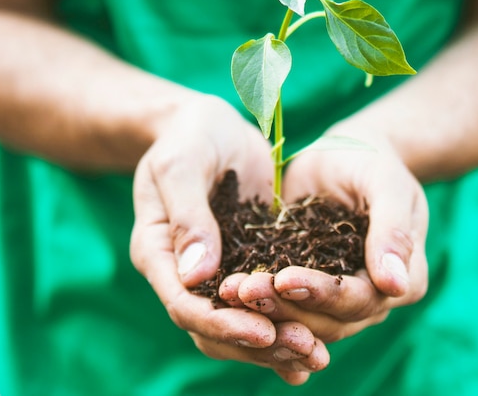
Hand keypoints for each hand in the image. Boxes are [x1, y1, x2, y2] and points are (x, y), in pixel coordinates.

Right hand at [129, 93, 328, 383]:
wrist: (206, 124)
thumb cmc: (187, 136)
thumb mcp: (182, 165)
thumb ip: (187, 215)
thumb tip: (197, 276)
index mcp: (159, 250)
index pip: (183, 304)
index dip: (222, 323)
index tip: (264, 331)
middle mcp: (185, 270)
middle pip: (213, 326)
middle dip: (257, 342)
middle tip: (306, 348)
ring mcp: (216, 267)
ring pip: (239, 321)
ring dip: (276, 341)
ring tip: (317, 353)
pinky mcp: (245, 258)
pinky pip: (262, 299)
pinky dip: (286, 320)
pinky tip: (318, 339)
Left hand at [219, 124, 428, 342]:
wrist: (347, 152)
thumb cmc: (374, 162)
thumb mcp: (387, 185)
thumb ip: (394, 230)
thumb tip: (396, 285)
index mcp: (403, 280)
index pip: (362, 300)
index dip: (324, 294)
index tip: (286, 280)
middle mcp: (371, 297)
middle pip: (329, 319)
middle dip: (284, 307)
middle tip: (243, 289)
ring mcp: (336, 294)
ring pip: (301, 318)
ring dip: (265, 309)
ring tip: (229, 290)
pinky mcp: (304, 282)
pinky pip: (281, 301)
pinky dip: (256, 300)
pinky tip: (225, 291)